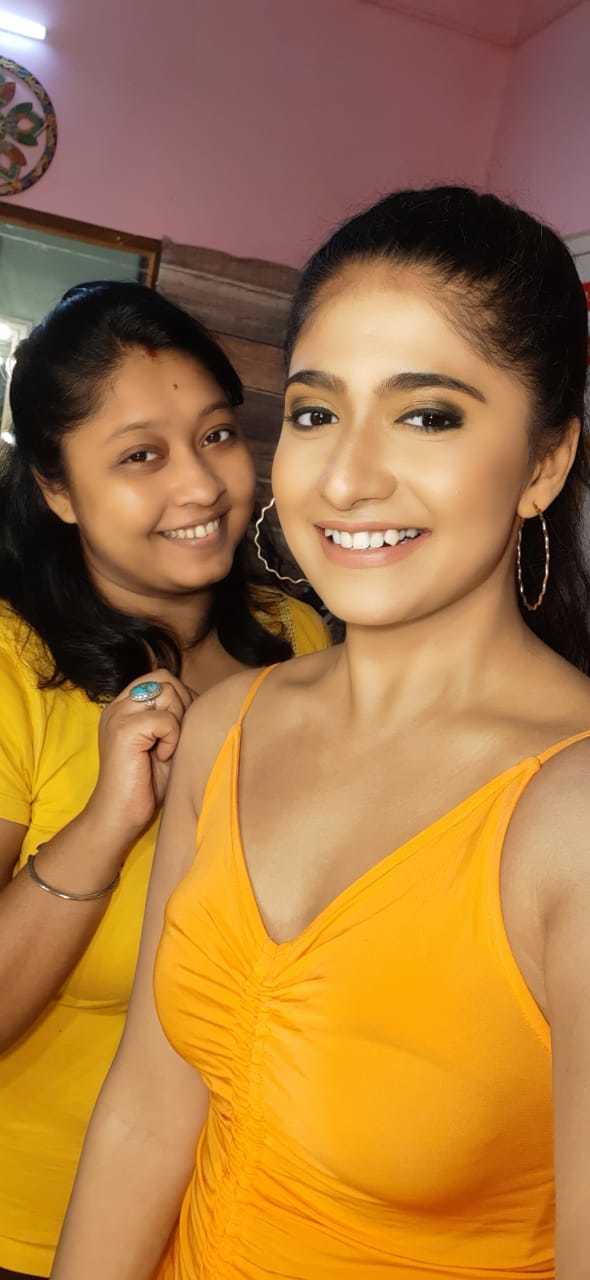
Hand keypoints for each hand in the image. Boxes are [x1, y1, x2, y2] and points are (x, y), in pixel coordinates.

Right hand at [85, 670, 193, 848]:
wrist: (119, 816)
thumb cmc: (145, 784)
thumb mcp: (163, 741)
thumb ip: (173, 716)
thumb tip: (199, 697)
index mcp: (124, 706)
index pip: (160, 676)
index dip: (181, 696)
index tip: (181, 728)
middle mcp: (118, 705)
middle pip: (165, 678)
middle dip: (182, 704)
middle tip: (176, 737)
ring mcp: (118, 715)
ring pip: (167, 693)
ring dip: (177, 721)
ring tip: (167, 747)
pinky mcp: (124, 730)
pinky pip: (165, 719)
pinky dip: (172, 739)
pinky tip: (162, 758)